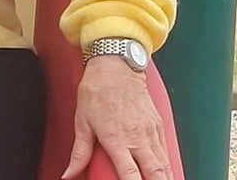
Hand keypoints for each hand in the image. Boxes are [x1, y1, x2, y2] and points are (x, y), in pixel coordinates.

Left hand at [63, 56, 172, 179]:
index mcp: (116, 139)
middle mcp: (137, 137)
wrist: (115, 68)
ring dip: (165, 177)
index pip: (130, 173)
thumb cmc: (96, 92)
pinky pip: (166, 151)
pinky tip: (165, 173)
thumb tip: (69, 173)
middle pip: (156, 172)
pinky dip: (167, 165)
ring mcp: (150, 131)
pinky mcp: (158, 125)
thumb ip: (79, 153)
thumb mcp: (82, 122)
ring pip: (164, 164)